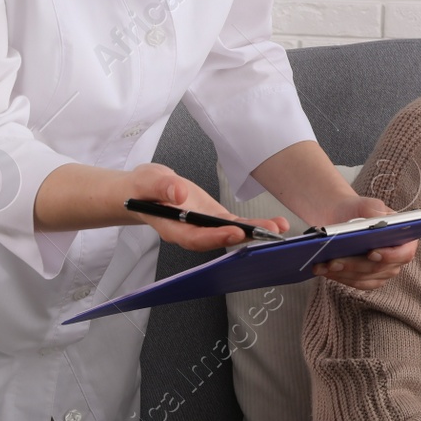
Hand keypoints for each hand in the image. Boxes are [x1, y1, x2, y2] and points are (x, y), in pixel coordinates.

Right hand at [124, 163, 287, 250]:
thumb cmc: (142, 189)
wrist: (144, 190)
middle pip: (218, 239)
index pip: (195, 237)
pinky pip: (234, 224)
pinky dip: (252, 225)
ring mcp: (204, 226)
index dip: (215, 237)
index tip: (234, 231)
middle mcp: (191, 231)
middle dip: (245, 237)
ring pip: (230, 233)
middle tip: (269, 232)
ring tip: (278, 228)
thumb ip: (162, 188)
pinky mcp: (213, 218)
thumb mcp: (148, 181)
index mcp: (172, 227)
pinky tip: (271, 224)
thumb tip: (179, 194)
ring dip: (255, 232)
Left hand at [308, 193, 417, 291]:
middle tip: (335, 260)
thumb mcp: (368, 204)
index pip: (405, 253)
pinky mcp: (365, 279)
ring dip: (343, 273)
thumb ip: (375, 210)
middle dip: (355, 265)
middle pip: (379, 269)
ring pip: (364, 278)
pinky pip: (354, 283)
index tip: (371, 252)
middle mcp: (396, 258)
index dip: (390, 256)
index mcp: (403, 238)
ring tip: (325, 264)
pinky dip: (338, 277)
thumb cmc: (358, 210)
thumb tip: (379, 222)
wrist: (341, 217)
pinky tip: (323, 269)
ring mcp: (381, 271)